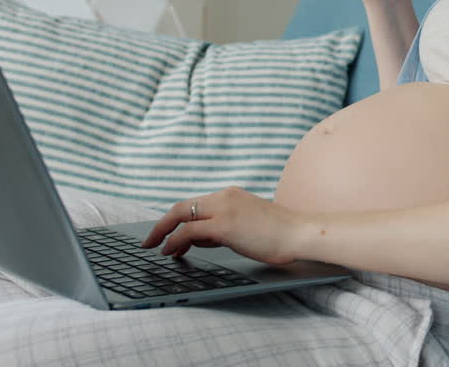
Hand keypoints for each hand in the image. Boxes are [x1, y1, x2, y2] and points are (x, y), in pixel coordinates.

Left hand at [141, 187, 301, 264]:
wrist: (299, 233)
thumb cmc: (279, 234)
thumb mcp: (247, 225)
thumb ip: (223, 227)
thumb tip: (200, 239)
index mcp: (231, 195)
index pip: (195, 204)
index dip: (177, 219)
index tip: (167, 233)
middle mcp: (224, 197)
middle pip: (182, 206)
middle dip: (162, 224)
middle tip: (150, 240)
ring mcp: (224, 209)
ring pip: (181, 215)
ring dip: (164, 233)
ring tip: (159, 249)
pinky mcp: (224, 225)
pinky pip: (189, 232)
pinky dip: (175, 241)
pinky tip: (170, 252)